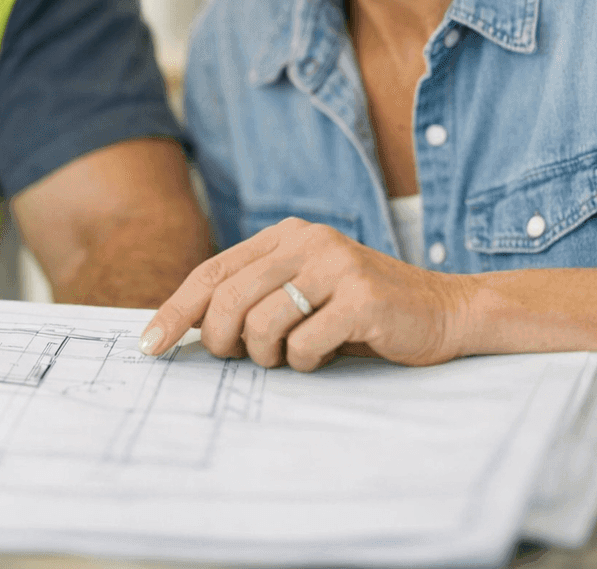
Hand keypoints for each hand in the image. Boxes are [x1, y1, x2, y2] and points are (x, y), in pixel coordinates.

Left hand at [139, 218, 472, 370]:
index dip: (176, 310)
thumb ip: (256, 295)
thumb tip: (190, 327)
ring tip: (293, 355)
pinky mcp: (362, 297)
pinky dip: (307, 362)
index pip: (212, 272)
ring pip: (262, 323)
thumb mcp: (304, 290)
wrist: (446, 311)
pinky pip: (305, 344)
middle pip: (228, 298)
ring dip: (269, 355)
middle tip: (237, 359)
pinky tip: (327, 355)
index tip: (150, 345)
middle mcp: (308, 241)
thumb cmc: (363, 311)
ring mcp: (336, 266)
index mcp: (286, 235)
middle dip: (221, 340)